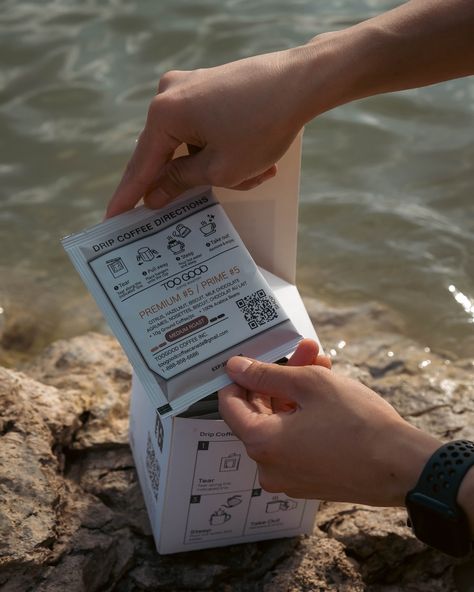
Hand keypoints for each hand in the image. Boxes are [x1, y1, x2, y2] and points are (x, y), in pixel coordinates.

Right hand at [106, 47, 312, 217]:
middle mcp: (170, 94)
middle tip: (193, 204)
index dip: (128, 197)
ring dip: (220, 166)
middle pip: (168, 154)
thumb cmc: (262, 127)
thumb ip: (181, 183)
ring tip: (257, 173)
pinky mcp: (208, 86)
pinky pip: (206, 129)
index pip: (141, 167)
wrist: (302, 82)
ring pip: (193, 145)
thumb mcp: (220, 168)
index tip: (112, 218)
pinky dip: (226, 149)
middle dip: (192, 181)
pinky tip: (257, 160)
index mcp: (165, 114)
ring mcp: (189, 87)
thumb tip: (154, 194)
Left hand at [218, 343, 440, 505]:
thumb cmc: (357, 423)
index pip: (230, 404)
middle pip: (260, 411)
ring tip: (323, 364)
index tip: (256, 358)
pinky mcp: (309, 481)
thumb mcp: (309, 384)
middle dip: (280, 377)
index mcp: (261, 442)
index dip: (240, 377)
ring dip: (297, 393)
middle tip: (305, 351)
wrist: (402, 467)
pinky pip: (295, 443)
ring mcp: (289, 477)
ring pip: (281, 424)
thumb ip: (266, 374)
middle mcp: (268, 466)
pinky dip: (305, 417)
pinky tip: (329, 393)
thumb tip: (235, 367)